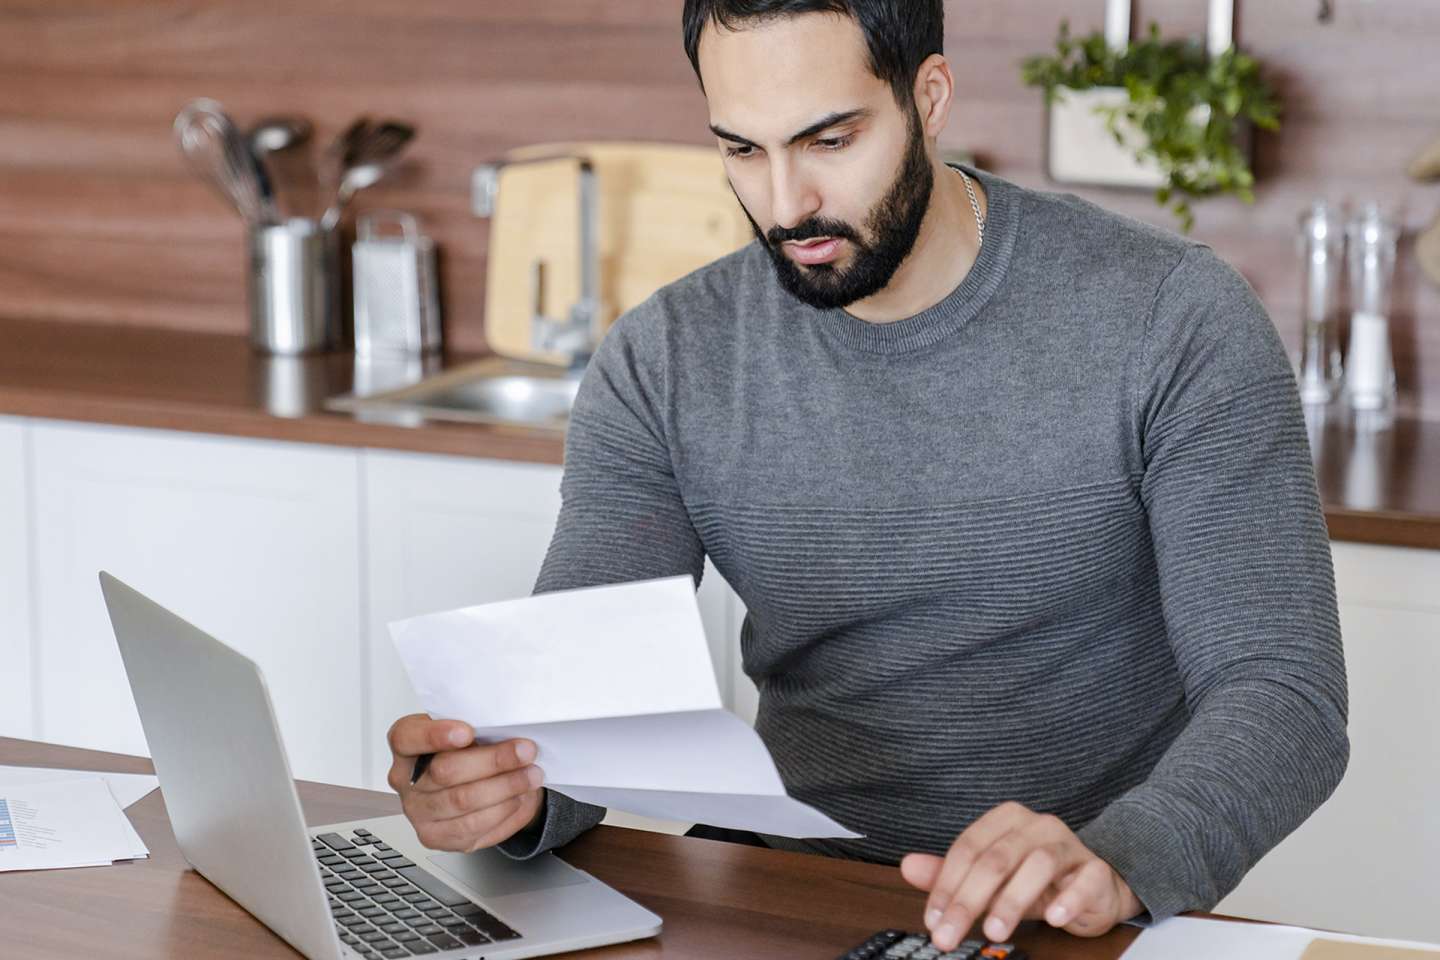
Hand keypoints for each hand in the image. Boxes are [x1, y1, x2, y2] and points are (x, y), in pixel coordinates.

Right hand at [386, 714, 546, 851]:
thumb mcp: (470, 728)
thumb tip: (506, 728)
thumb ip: (477, 726)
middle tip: (525, 751)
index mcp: (406, 746)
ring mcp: (419, 813)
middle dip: (493, 761)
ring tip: (531, 775)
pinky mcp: (437, 837)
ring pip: (464, 802)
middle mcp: (406, 782)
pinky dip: (504, 812)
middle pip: (446, 772)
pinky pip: (475, 828)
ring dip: (506, 788)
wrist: (476, 781)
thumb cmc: (469, 750)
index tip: (467, 732)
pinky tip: (520, 798)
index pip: (406, 738)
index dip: (435, 735)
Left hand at [899, 801, 1142, 948]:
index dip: (946, 885)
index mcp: (1004, 820)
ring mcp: (1068, 844)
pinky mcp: (1096, 868)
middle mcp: (1035, 825)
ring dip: (1012, 900)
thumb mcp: (991, 879)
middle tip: (951, 934)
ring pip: (1038, 864)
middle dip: (968, 900)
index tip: (933, 920)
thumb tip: (907, 867)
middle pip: (996, 858)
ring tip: (994, 930)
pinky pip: (1085, 879)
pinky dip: (1068, 898)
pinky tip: (1054, 917)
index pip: (967, 848)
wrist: (1095, 887)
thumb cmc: (1037, 881)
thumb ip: (951, 874)